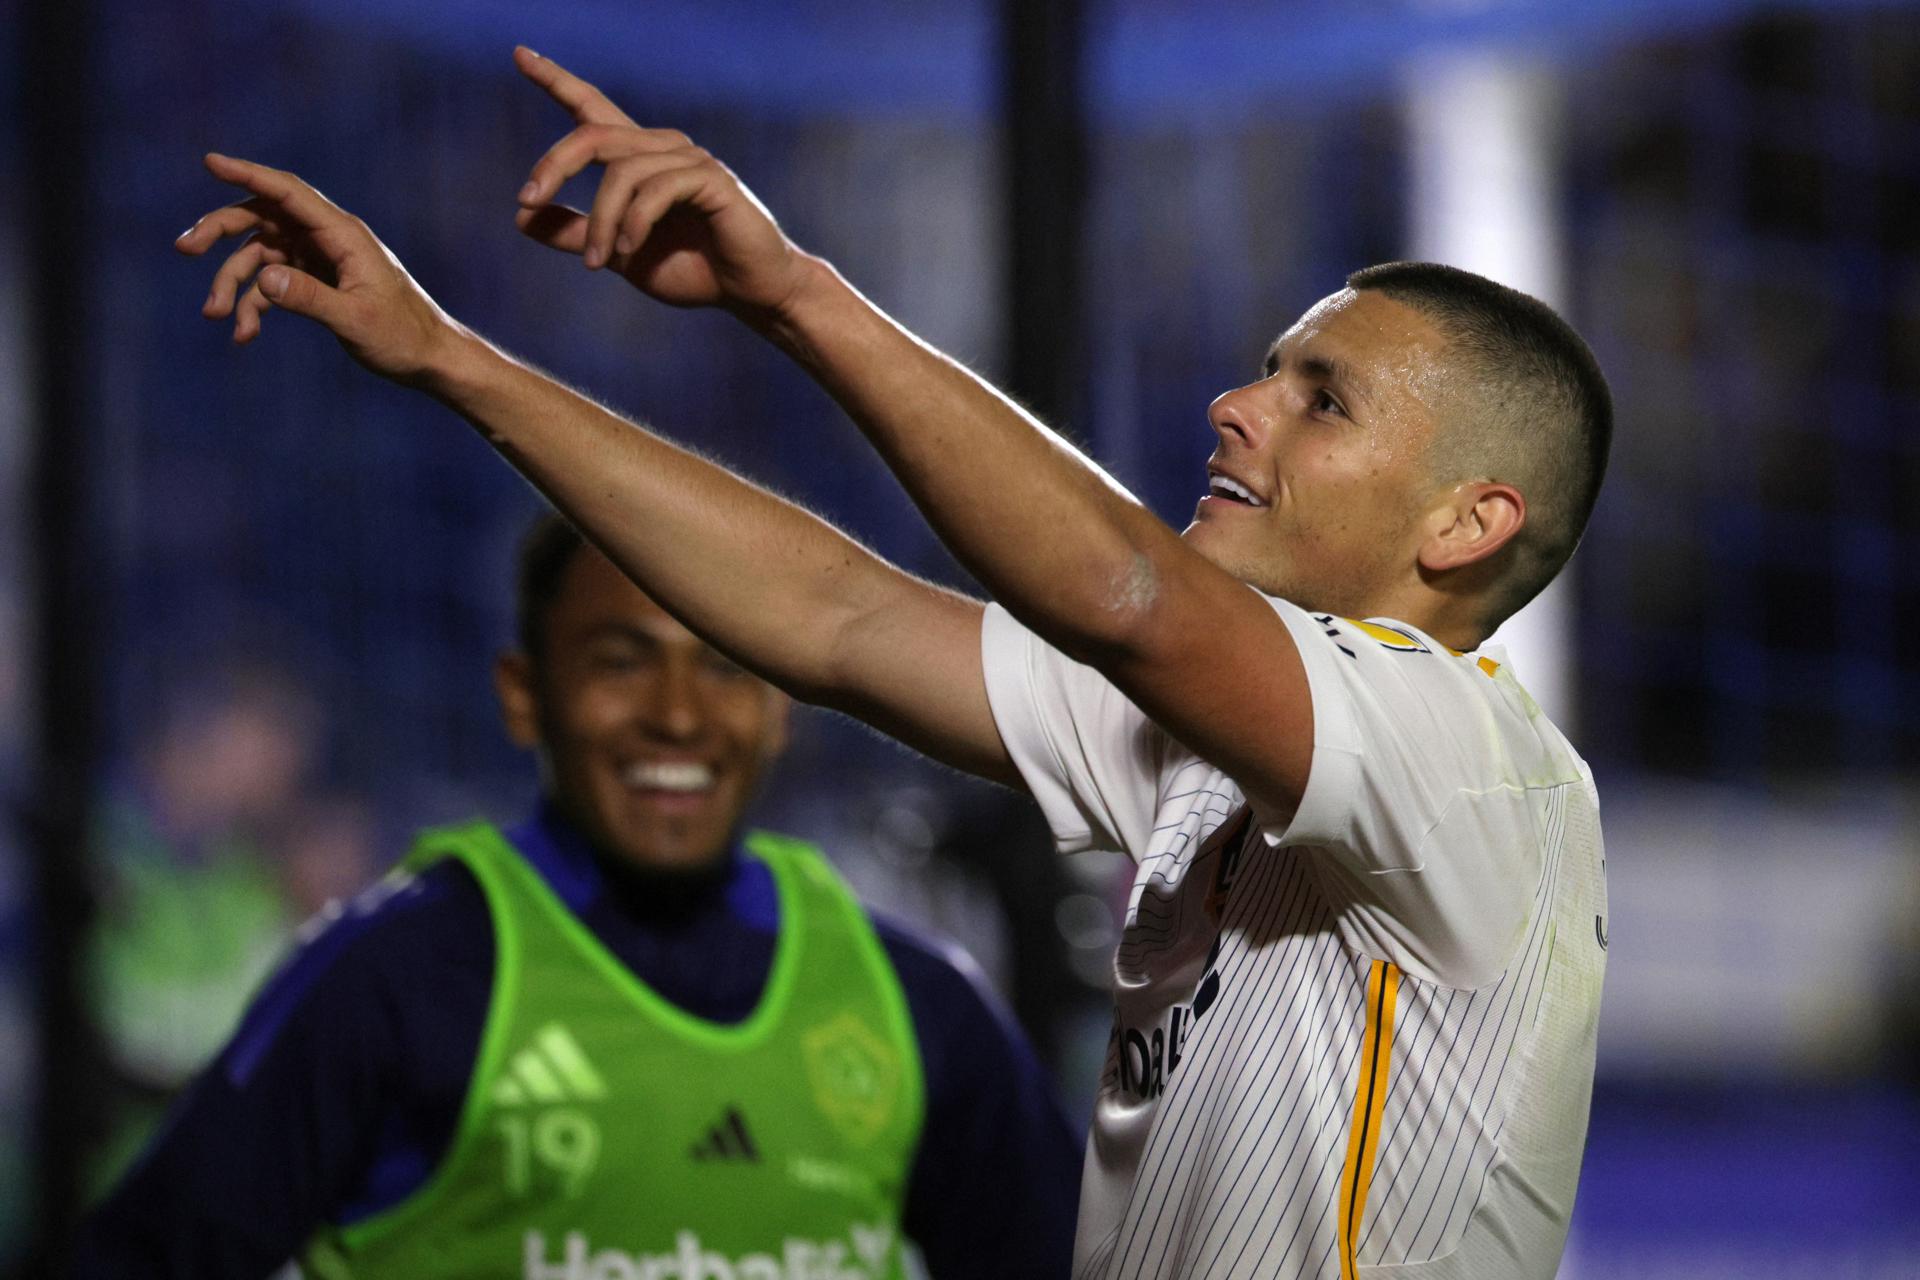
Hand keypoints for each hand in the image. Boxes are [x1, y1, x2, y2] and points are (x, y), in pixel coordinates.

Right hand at [176, 154, 462, 382]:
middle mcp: (329, 239)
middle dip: (221, 231)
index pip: (288, 193)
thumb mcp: (355, 320)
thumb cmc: (402, 337)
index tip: (210, 161)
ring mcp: (322, 259)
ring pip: (261, 255)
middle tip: (184, 248)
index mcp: (343, 235)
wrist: (430, 359)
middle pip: (263, 217)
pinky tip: (244, 335)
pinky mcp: (318, 282)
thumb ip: (310, 298)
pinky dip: (255, 304)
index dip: (248, 173)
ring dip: (233, 282)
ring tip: (215, 315)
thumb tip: (266, 277)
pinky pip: (274, 283)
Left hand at [512, 47, 810, 318]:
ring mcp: (690, 159)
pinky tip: (629, 251)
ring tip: (597, 262)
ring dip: (602, 220)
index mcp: (640, 159)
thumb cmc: (694, 270)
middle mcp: (664, 148)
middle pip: (593, 134)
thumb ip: (577, 234)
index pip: (593, 109)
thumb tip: (520, 218)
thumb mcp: (621, 254)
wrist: (751, 292)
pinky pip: (657, 190)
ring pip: (621, 172)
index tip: (519, 55)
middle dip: (553, 165)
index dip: (556, 81)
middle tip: (526, 201)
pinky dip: (634, 224)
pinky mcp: (712, 179)